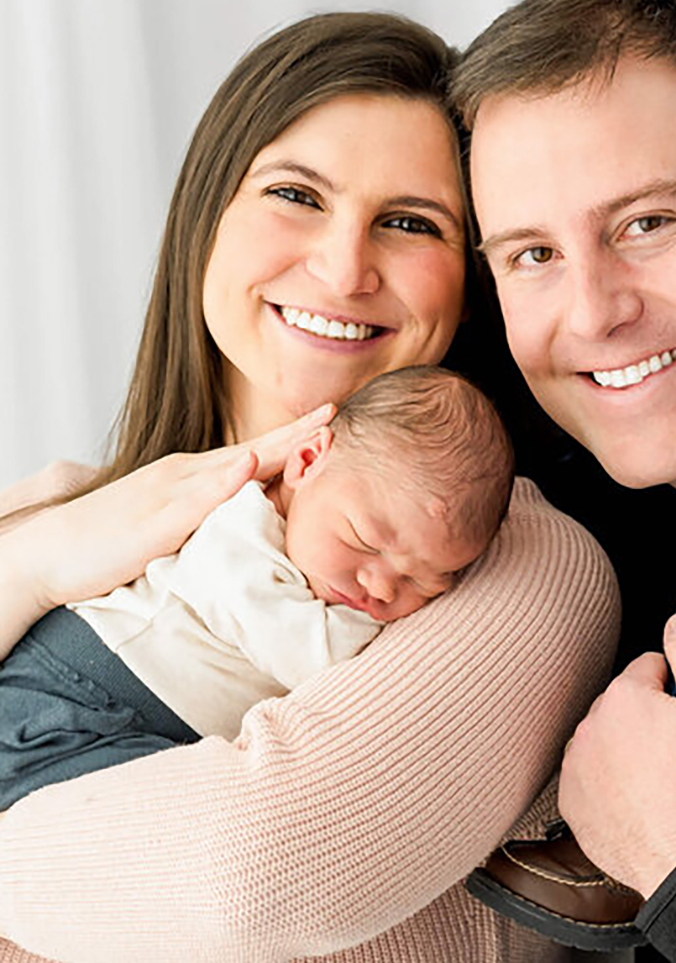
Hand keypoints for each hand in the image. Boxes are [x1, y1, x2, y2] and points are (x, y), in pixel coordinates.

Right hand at [0, 405, 334, 618]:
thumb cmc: (111, 541)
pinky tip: (248, 467)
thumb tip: (249, 518)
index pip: (253, 454)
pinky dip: (224, 482)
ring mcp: (170, 494)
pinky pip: (195, 500)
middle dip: (296, 432)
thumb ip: (210, 516)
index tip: (330, 421)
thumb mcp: (172, 524)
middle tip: (336, 411)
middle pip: (252, 450)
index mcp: (193, 477)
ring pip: (232, 468)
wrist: (51, 551)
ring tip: (314, 430)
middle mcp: (186, 475)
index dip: (292, 438)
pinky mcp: (154, 522)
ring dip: (275, 448)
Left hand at [558, 614, 675, 899]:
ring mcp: (576, 765)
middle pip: (624, 703)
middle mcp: (590, 724)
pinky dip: (609, 782)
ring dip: (626, 748)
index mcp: (624, 694)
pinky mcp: (571, 801)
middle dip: (648, 718)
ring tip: (658, 779)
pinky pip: (590, 776)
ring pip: (605, 738)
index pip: (649, 668)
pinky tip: (636, 799)